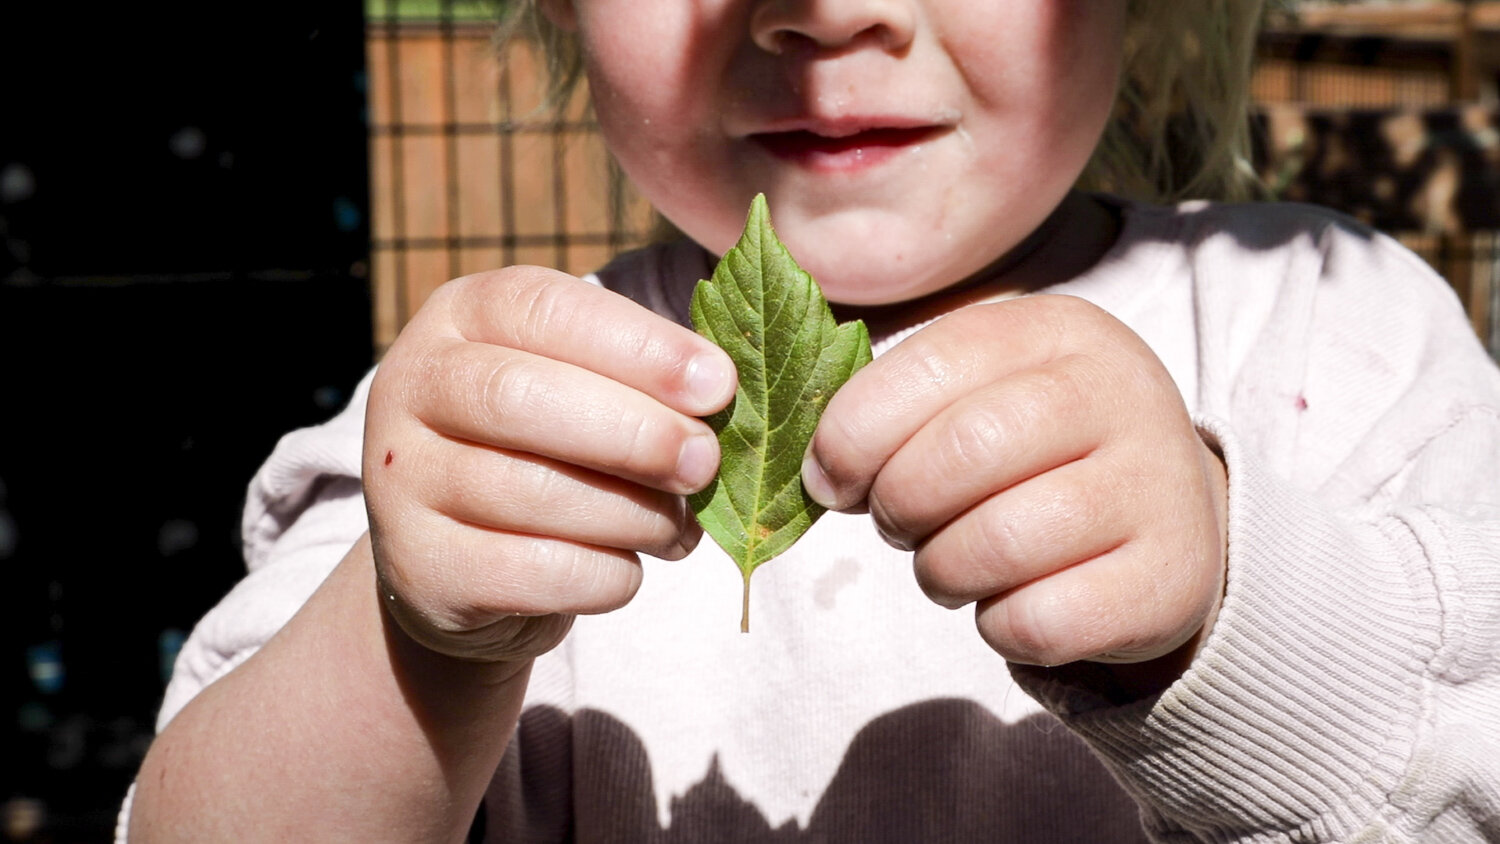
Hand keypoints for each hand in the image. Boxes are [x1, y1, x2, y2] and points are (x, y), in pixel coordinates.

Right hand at [362, 267, 735, 663]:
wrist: (467, 563)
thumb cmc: (553, 451)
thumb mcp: (588, 389)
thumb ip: (647, 378)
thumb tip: (725, 394)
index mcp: (463, 313)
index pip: (546, 310)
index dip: (640, 346)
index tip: (718, 386)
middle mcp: (414, 383)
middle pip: (522, 398)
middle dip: (634, 433)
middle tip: (705, 463)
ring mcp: (401, 478)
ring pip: (531, 493)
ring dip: (633, 516)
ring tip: (679, 528)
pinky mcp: (419, 567)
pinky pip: (532, 573)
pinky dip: (605, 576)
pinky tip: (628, 568)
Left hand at [804, 295, 1226, 672]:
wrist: (1167, 519)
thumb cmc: (1033, 455)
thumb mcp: (975, 396)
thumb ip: (890, 408)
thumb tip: (818, 472)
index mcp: (1057, 331)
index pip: (931, 362)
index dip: (854, 430)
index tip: (829, 479)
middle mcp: (1119, 394)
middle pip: (962, 452)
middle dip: (898, 505)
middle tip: (898, 524)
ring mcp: (1156, 487)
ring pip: (997, 545)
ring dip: (942, 572)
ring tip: (952, 563)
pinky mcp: (1169, 580)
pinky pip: (1038, 621)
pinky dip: (997, 625)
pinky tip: (1012, 601)